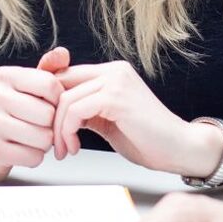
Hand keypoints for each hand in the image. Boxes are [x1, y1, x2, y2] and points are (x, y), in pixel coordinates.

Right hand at [0, 47, 68, 181]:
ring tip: (31, 139)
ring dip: (44, 144)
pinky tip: (21, 151)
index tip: (51, 106)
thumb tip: (63, 53)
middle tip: (39, 126)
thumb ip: (47, 70)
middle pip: (48, 114)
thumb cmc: (8, 114)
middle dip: (51, 125)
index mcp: (4, 76)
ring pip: (43, 137)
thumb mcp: (25, 88)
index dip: (59, 100)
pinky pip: (33, 157)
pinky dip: (33, 157)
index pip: (49, 84)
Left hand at [51, 60, 218, 175]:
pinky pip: (76, 109)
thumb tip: (53, 113)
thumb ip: (84, 110)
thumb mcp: (106, 120)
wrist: (178, 149)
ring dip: (58, 130)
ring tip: (65, 150)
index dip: (48, 99)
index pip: (65, 74)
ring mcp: (116, 81)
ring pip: (65, 98)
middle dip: (49, 116)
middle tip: (52, 143)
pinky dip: (68, 131)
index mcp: (111, 73)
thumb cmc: (146, 139)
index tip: (44, 125)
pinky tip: (75, 147)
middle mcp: (113, 71)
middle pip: (60, 84)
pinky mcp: (116, 97)